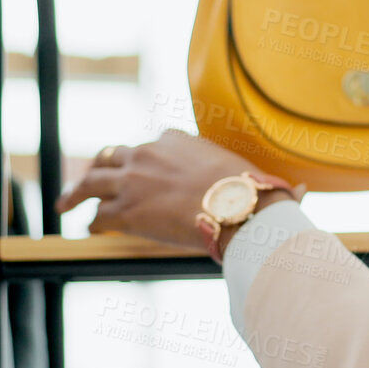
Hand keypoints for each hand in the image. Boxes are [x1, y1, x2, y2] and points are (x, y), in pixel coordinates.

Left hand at [52, 129, 306, 252]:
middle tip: (89, 178)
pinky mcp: (126, 209)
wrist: (237, 208)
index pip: (150, 144)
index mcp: (176, 139)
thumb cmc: (250, 194)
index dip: (141, 159)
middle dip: (100, 167)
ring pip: (93, 181)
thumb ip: (265, 181)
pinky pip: (98, 214)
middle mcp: (149, 151)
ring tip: (66, 202)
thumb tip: (302, 192)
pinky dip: (91, 222)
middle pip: (112, 155)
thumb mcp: (254, 177)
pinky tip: (88, 229)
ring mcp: (134, 179)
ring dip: (77, 192)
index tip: (138, 169)